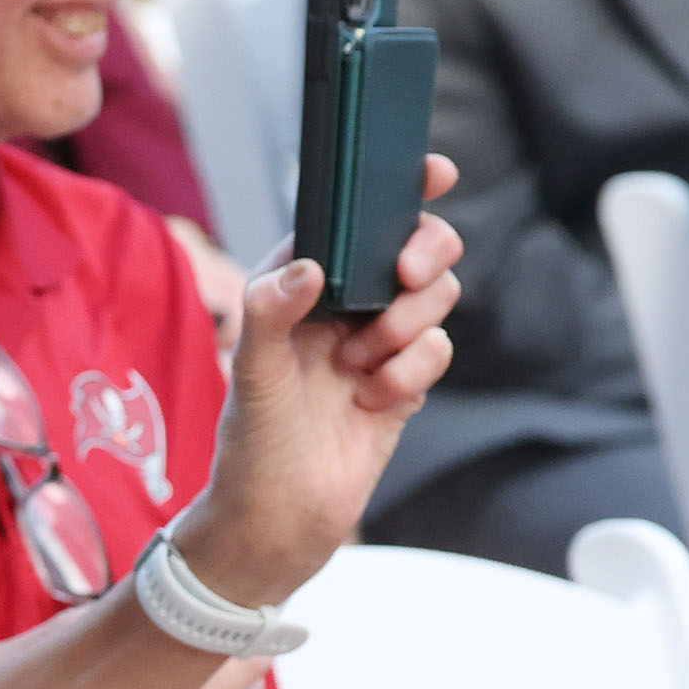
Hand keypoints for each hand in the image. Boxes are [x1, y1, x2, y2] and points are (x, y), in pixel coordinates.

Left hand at [176, 154, 464, 603]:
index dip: (393, 189)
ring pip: (433, 296)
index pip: (349, 219)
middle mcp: (340, 305)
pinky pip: (437, 349)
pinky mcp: (404, 379)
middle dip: (422, 253)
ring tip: (360, 364)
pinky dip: (411, 371)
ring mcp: (376, 341)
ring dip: (408, 323)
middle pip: (412, 247)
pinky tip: (371, 399)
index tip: (431, 171)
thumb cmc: (253, 443)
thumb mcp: (251, 372)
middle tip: (404, 275)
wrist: (282, 517)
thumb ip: (270, 312)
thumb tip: (307, 267)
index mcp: (297, 285)